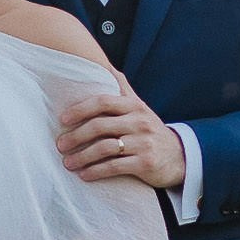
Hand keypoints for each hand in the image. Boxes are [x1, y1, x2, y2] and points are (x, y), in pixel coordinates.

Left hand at [56, 74, 185, 189]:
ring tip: (67, 163)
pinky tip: (84, 175)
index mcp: (134, 106)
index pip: (103, 102)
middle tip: (60, 145)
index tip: (63, 119)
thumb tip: (105, 64)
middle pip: (100, 126)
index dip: (80, 109)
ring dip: (82, 157)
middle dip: (76, 136)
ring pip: (105, 148)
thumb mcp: (140, 108)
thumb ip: (123, 88)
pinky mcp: (145, 163)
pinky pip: (114, 166)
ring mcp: (143, 143)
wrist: (180, 157)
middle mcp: (139, 122)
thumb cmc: (150, 130)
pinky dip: (96, 171)